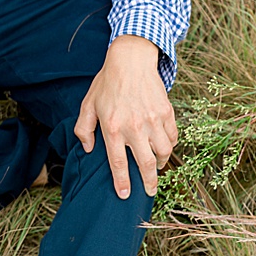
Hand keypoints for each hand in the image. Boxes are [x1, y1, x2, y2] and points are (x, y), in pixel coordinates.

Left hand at [75, 36, 176, 198]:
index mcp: (113, 128)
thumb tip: (88, 150)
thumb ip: (83, 130)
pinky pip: (172, 137)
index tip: (125, 195)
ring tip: (156, 168)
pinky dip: (170, 146)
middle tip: (149, 192)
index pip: (119, 163)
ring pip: (163, 152)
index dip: (123, 182)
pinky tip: (163, 147)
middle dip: (149, 183)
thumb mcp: (87, 105)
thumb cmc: (107, 84)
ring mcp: (153, 120)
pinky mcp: (166, 112)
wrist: (130, 60)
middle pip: (146, 164)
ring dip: (160, 164)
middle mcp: (134, 127)